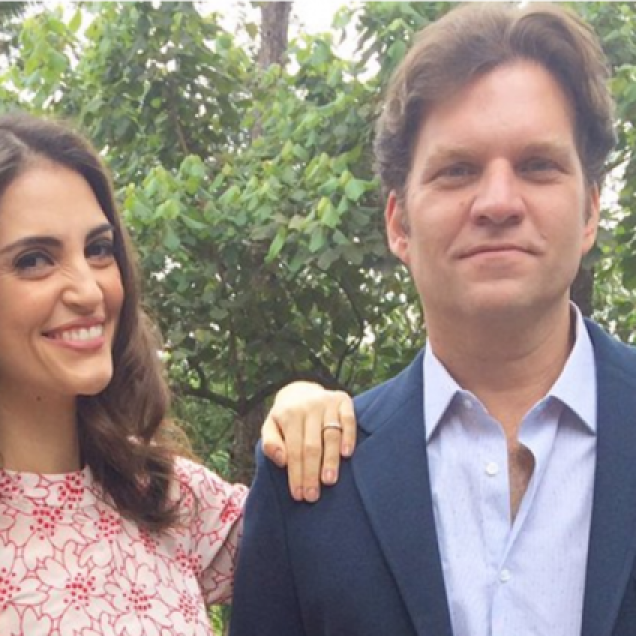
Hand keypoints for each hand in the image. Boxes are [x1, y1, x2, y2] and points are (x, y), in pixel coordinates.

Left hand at [261, 381, 355, 502]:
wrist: (301, 391)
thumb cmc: (286, 417)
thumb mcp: (271, 426)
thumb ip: (270, 442)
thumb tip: (282, 460)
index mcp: (289, 414)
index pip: (294, 449)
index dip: (296, 473)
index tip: (299, 495)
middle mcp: (309, 406)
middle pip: (312, 445)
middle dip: (312, 473)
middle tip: (313, 495)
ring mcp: (327, 402)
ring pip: (331, 435)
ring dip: (330, 460)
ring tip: (329, 481)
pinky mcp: (343, 400)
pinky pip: (349, 420)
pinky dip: (349, 437)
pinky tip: (346, 455)